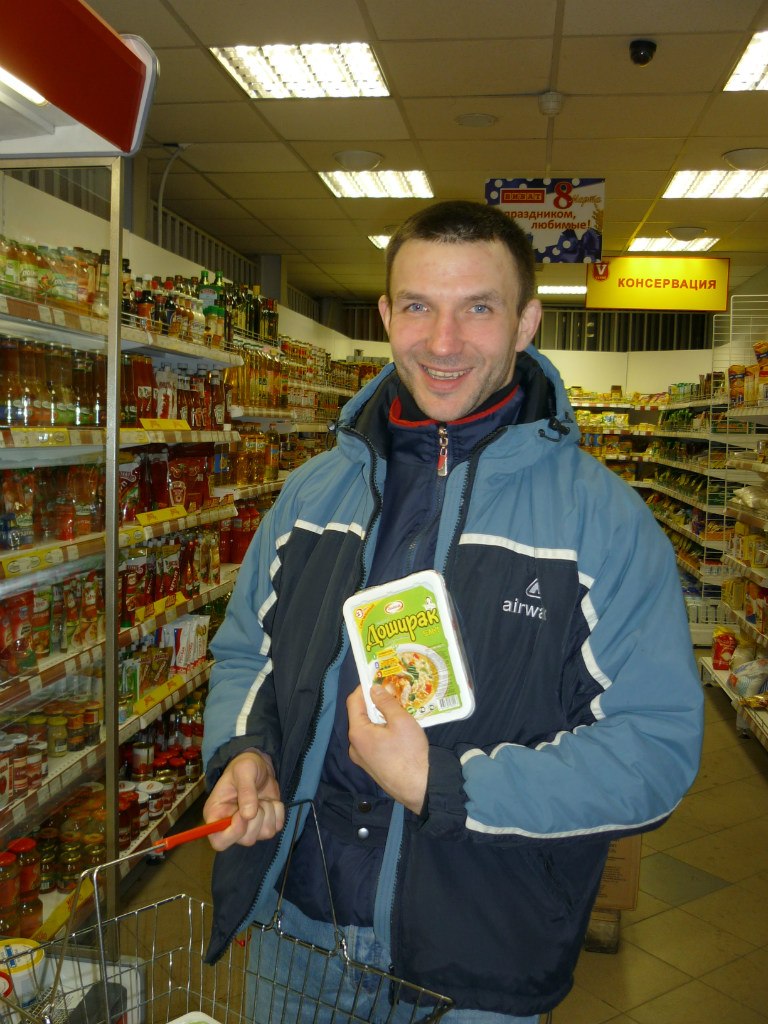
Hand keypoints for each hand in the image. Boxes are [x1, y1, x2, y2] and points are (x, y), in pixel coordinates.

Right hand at [203, 750, 284, 849]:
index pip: (219, 841)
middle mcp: (231, 826)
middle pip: (246, 840)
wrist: (260, 765)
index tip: (244, 815)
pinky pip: (277, 827)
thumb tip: (248, 815)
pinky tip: (271, 802)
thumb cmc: (244, 766)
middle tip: (257, 801)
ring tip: (263, 799)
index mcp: (216, 815)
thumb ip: (246, 791)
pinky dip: (279, 813)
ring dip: (269, 814)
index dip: (234, 833)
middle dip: (257, 819)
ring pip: (265, 834)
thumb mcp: (244, 771)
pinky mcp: (266, 823)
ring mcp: (250, 827)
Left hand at [347, 684, 428, 812]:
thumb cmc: (410, 753)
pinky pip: (371, 743)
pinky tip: (396, 730)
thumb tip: (374, 689)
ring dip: (378, 718)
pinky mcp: (371, 767)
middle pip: (359, 716)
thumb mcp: (401, 721)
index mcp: (358, 733)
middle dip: (373, 703)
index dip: (364, 688)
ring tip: (396, 710)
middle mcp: (354, 746)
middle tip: (391, 693)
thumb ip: (386, 702)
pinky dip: (380, 732)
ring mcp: (362, 759)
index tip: (377, 678)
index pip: (353, 702)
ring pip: (366, 730)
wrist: (420, 789)